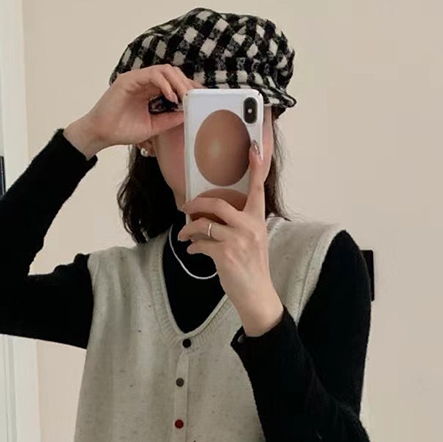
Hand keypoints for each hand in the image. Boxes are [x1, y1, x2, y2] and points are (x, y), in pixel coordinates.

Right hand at [74, 64, 201, 151]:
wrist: (102, 134)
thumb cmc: (123, 130)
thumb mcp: (153, 127)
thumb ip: (169, 119)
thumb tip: (188, 114)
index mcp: (150, 91)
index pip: (173, 82)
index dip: (188, 88)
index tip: (200, 98)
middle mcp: (144, 82)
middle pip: (172, 73)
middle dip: (186, 83)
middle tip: (196, 97)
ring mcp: (136, 79)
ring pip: (164, 70)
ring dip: (178, 82)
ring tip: (186, 97)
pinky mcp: (128, 79)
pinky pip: (152, 74)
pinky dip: (164, 84)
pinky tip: (171, 97)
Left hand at [177, 141, 283, 333]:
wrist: (256, 294)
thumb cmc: (252, 268)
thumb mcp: (253, 241)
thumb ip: (240, 225)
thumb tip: (213, 218)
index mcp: (258, 220)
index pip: (258, 189)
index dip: (256, 167)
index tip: (254, 147)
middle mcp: (250, 227)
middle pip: (217, 203)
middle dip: (196, 204)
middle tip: (186, 208)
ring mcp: (237, 241)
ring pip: (204, 224)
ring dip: (189, 229)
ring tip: (184, 234)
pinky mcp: (225, 255)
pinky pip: (201, 244)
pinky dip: (193, 247)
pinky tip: (192, 250)